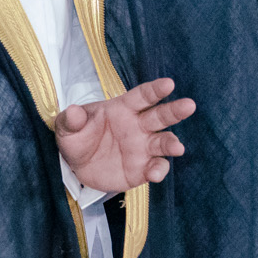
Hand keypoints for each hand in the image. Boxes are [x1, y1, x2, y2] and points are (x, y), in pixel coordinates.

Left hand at [56, 78, 194, 192]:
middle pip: (161, 116)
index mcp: (123, 108)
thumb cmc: (77, 138)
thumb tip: (73, 111)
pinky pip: (155, 167)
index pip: (142, 96)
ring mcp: (143, 147)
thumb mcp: (68, 127)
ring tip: (177, 148)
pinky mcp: (142, 168)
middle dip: (175, 110)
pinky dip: (158, 170)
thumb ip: (72, 119)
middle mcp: (138, 126)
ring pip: (163, 142)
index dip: (155, 90)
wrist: (77, 166)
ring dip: (172, 143)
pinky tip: (155, 173)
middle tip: (189, 105)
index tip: (169, 84)